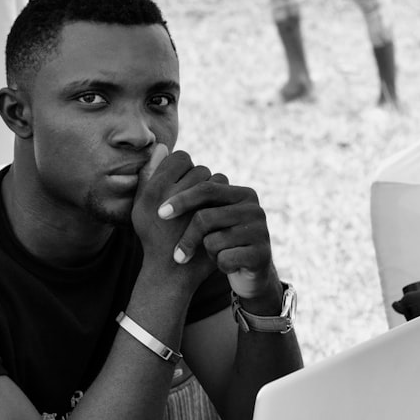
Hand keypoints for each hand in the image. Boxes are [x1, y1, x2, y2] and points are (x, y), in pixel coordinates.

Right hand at [132, 145, 220, 290]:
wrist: (168, 273)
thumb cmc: (152, 235)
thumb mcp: (140, 206)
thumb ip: (149, 175)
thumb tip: (162, 147)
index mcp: (154, 191)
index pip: (179, 157)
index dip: (184, 166)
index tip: (184, 180)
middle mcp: (174, 197)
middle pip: (200, 169)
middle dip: (201, 179)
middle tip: (199, 193)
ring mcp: (196, 210)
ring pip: (217, 182)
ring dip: (215, 190)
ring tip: (207, 203)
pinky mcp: (213, 222)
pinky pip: (225, 199)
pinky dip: (223, 202)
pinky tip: (216, 213)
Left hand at [154, 152, 276, 299]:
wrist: (248, 272)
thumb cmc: (218, 239)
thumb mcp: (202, 213)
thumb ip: (179, 183)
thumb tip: (158, 147)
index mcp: (241, 193)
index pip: (205, 187)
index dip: (181, 200)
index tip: (159, 213)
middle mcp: (254, 207)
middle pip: (206, 217)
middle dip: (187, 237)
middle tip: (176, 255)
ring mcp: (260, 230)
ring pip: (213, 242)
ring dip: (206, 254)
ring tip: (212, 256)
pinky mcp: (261, 254)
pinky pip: (225, 260)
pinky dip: (219, 266)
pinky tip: (226, 267)